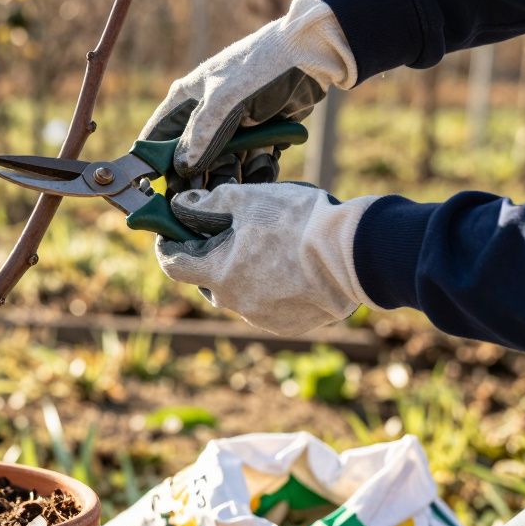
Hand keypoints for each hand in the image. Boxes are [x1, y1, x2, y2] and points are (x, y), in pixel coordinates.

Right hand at [140, 0, 356, 193]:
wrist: (314, 54)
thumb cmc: (261, 68)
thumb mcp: (224, 100)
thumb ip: (201, 136)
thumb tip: (183, 169)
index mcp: (187, 99)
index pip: (158, 137)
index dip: (156, 165)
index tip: (164, 192)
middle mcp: (206, 113)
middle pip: (193, 157)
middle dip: (201, 180)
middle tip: (208, 201)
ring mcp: (234, 124)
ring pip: (225, 162)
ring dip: (232, 178)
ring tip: (239, 191)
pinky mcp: (261, 131)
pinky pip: (252, 160)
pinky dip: (257, 172)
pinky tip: (263, 175)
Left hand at [156, 183, 379, 335]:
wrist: (356, 255)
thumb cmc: (298, 222)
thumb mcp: (247, 199)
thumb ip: (209, 203)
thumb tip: (183, 206)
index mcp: (218, 273)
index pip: (173, 265)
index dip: (169, 247)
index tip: (172, 234)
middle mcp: (235, 302)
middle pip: (208, 280)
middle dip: (212, 258)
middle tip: (230, 234)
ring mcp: (262, 317)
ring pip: (239, 294)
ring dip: (243, 275)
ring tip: (269, 248)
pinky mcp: (288, 326)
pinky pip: (267, 307)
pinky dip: (270, 290)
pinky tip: (291, 269)